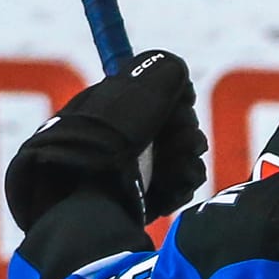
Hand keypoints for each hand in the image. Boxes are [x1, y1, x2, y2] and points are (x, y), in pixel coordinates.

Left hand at [5, 50, 207, 231]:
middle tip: (174, 140)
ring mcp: (133, 171)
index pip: (156, 94)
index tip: (181, 100)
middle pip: (175, 124)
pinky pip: (179, 185)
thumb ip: (164, 72)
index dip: (174, 98)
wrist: (93, 206)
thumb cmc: (107, 145)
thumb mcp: (136, 93)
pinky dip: (180, 185)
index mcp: (109, 110)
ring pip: (184, 156)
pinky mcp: (145, 201)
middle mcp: (120, 138)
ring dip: (186, 159)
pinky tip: (170, 188)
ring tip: (172, 169)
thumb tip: (179, 76)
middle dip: (184, 130)